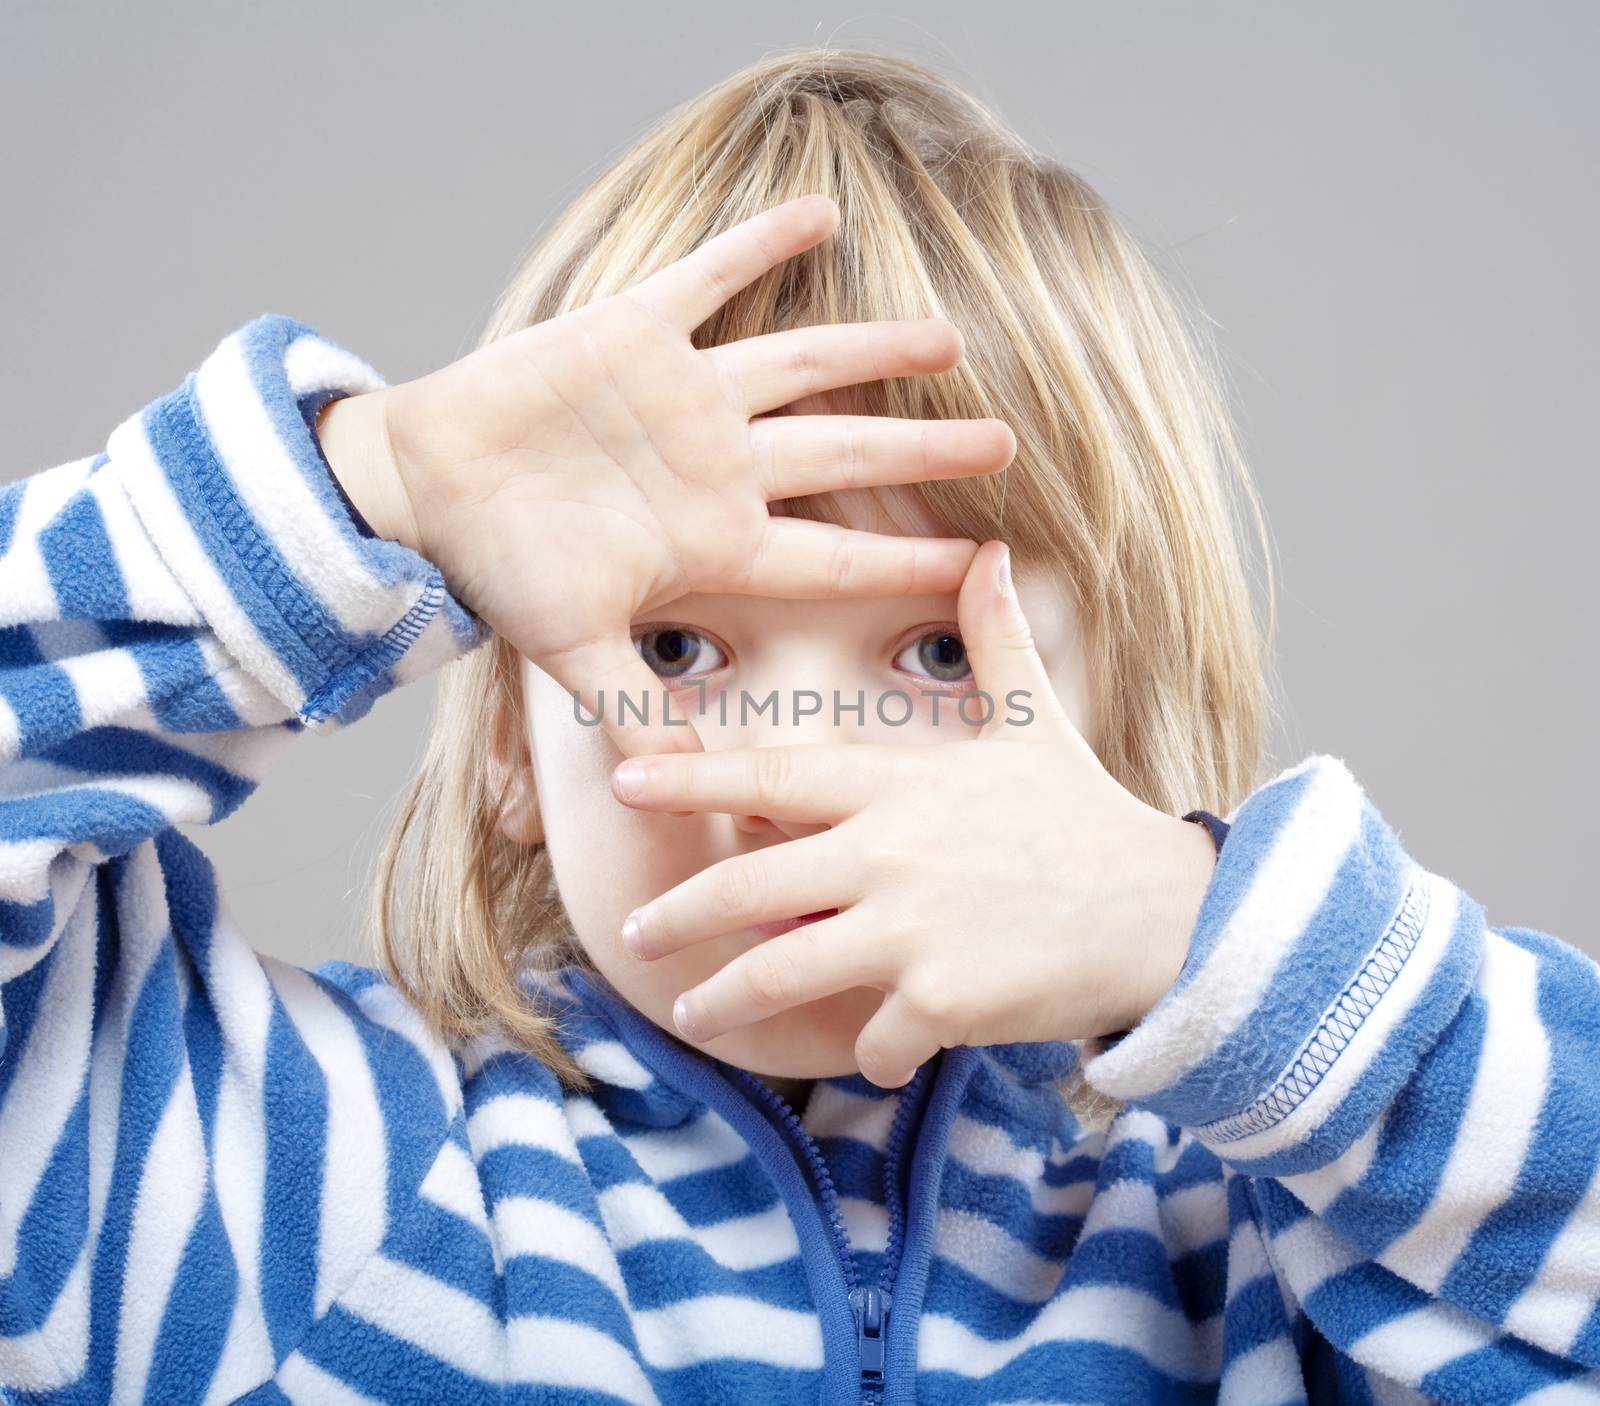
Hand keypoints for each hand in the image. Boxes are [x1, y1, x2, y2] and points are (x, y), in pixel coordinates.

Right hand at [315, 194, 1016, 756]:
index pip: (832, 557)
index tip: (979, 565)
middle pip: (845, 456)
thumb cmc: (504, 570)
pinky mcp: (634, 334)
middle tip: (1008, 442)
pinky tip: (822, 210)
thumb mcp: (574, 651)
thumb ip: (638, 712)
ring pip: (803, 365)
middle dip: (924, 451)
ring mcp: (685, 399)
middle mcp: (719, 467)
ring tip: (949, 339)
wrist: (429, 489)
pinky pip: (709, 279)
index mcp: (715, 541)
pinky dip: (759, 244)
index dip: (905, 562)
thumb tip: (684, 795)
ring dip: (874, 349)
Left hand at [606, 540, 1219, 1087]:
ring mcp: (911, 926)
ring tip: (695, 1013)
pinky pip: (872, 1037)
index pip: (771, 776)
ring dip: (726, 999)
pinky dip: (869, 1052)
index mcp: (898, 783)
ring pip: (780, 971)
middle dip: (680, 915)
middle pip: (748, 887)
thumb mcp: (1038, 722)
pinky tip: (876, 1054)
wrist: (1169, 910)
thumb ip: (996, 641)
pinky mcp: (942, 1001)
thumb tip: (993, 554)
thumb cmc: (1087, 818)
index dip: (691, 778)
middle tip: (636, 932)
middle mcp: (889, 850)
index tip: (625, 779)